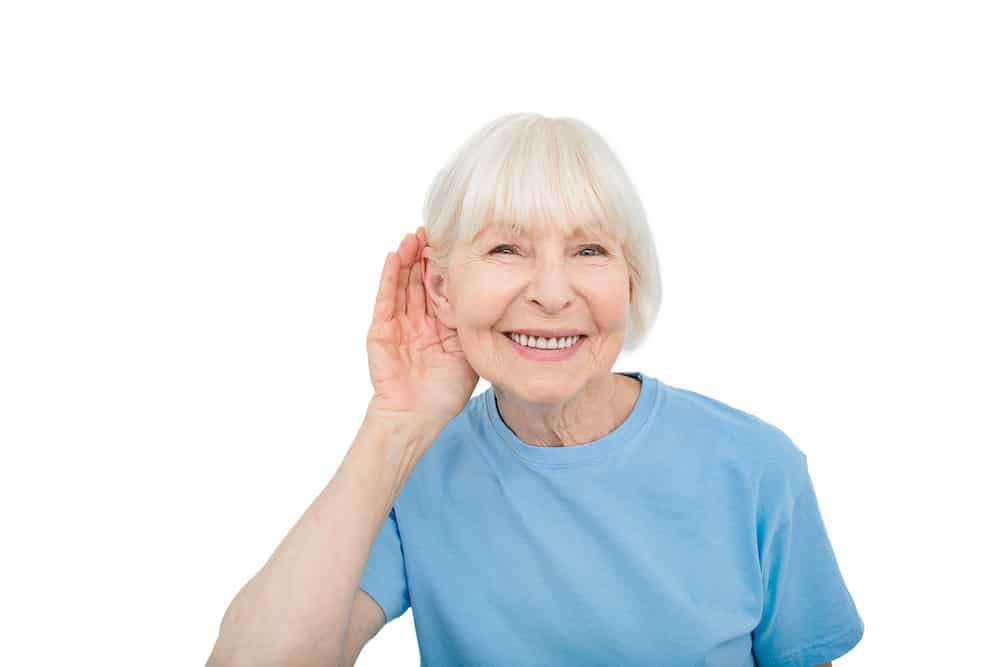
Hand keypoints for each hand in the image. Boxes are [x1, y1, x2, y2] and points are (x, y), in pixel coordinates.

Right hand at [365, 226, 479, 425]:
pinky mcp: (380, 330)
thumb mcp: (468, 353)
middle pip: (420, 281)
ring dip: (408, 259)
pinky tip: (395, 256)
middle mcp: (418, 321)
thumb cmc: (445, 393)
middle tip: (433, 229)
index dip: (446, 267)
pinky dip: (389, 277)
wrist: (417, 417)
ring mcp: (398, 324)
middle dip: (426, 256)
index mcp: (440, 326)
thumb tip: (492, 297)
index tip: (455, 242)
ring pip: (403, 284)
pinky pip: (386, 299)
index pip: (443, 289)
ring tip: (414, 235)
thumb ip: (472, 326)